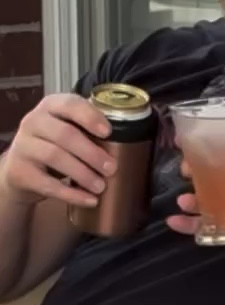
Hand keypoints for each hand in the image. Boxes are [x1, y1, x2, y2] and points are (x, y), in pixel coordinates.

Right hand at [0, 93, 113, 207]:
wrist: (20, 168)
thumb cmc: (53, 145)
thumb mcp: (66, 129)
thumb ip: (87, 129)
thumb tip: (125, 144)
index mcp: (50, 106)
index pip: (69, 104)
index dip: (90, 117)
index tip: (109, 132)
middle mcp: (33, 122)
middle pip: (65, 134)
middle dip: (92, 153)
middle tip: (112, 168)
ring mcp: (23, 146)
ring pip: (56, 157)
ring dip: (83, 173)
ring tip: (101, 186)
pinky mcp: (19, 172)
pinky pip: (48, 184)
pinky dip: (71, 194)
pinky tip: (89, 200)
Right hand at [167, 152, 224, 261]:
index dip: (206, 146)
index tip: (186, 139)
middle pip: (209, 175)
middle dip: (194, 171)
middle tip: (185, 170)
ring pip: (203, 201)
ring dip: (190, 200)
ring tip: (184, 200)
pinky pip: (204, 226)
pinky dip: (189, 225)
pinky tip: (176, 222)